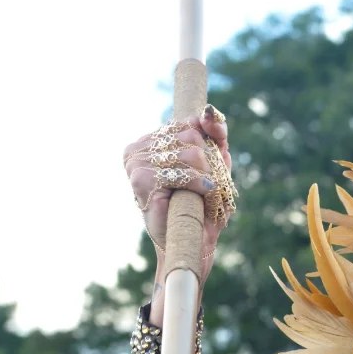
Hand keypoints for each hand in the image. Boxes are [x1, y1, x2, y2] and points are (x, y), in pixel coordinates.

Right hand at [123, 105, 234, 310]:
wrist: (191, 242)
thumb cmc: (202, 204)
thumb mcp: (216, 163)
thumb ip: (215, 134)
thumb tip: (208, 111)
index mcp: (152, 140)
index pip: (188, 121)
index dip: (209, 139)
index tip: (214, 163)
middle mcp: (138, 148)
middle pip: (192, 135)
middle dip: (209, 164)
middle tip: (206, 186)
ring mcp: (136, 163)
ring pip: (191, 153)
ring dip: (207, 177)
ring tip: (202, 194)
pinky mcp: (141, 181)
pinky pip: (183, 173)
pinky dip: (201, 185)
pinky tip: (201, 195)